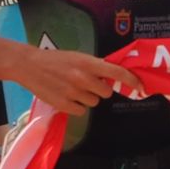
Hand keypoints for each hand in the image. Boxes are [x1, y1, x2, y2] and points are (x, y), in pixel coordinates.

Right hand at [13, 49, 141, 117]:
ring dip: (86, 98)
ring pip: (93, 102)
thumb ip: (93, 67)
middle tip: (86, 84)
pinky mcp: (64, 105)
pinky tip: (65, 96)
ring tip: (72, 88)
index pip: (117, 72)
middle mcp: (83, 77)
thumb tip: (111, 76)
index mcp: (88, 63)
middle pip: (106, 92)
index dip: (131, 80)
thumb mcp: (77, 57)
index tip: (140, 86)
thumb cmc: (54, 59)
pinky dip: (76, 106)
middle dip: (99, 89)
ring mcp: (73, 92)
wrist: (28, 65)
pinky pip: (81, 111)